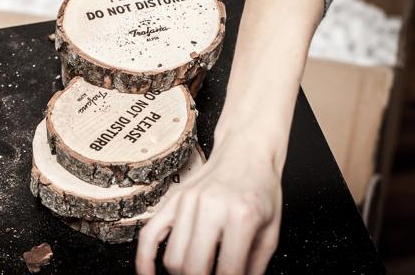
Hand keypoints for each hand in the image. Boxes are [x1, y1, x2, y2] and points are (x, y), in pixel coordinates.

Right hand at [136, 127, 282, 274]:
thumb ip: (254, 268)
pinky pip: (148, 235)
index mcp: (241, 216)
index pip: (228, 271)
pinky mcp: (172, 200)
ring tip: (195, 274)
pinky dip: (144, 261)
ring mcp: (187, 202)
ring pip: (172, 258)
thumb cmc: (260, 191)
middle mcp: (210, 207)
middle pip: (193, 268)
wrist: (245, 152)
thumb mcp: (270, 232)